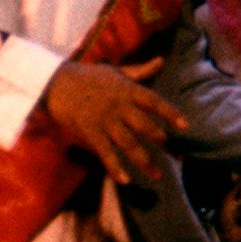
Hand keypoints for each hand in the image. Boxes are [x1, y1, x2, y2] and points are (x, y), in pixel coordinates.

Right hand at [43, 55, 185, 183]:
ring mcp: (104, 120)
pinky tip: (126, 181)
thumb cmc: (89, 76)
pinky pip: (105, 152)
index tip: (185, 126)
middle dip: (159, 140)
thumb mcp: (116, 71)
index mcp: (127, 90)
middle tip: (174, 155)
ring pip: (128, 143)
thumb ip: (140, 71)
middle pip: (144, 125)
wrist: (56, 81)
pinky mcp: (89, 131)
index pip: (154, 101)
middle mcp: (119, 106)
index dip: (170, 113)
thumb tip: (162, 61)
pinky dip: (115, 167)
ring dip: (143, 161)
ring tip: (157, 176)